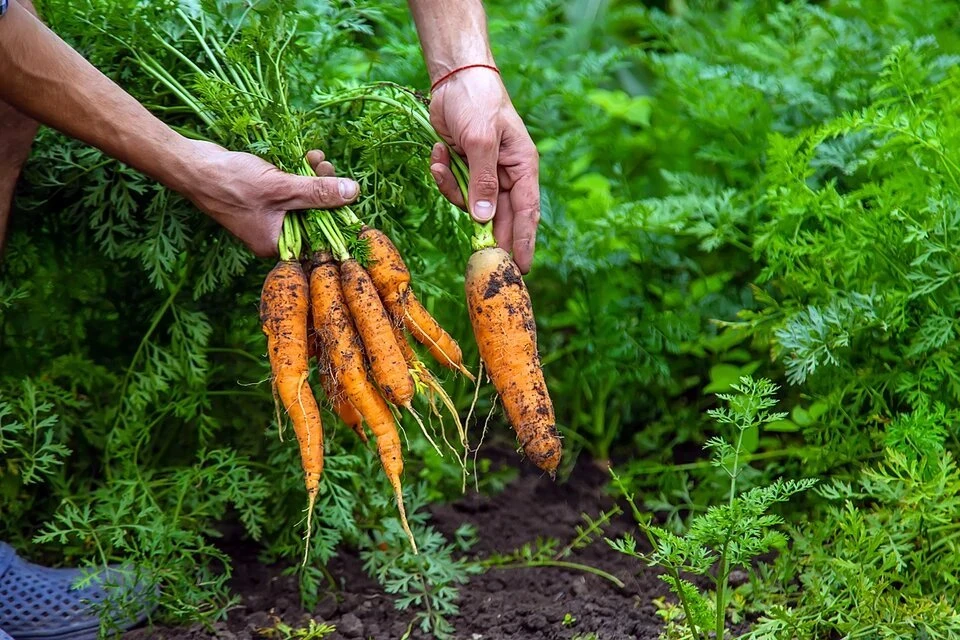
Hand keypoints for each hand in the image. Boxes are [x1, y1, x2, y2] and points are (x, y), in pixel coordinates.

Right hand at [178, 141, 355, 256]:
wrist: (191, 165)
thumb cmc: (231, 183)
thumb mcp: (282, 188)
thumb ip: (318, 192)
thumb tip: (353, 193)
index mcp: (275, 244)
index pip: (318, 237)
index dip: (336, 216)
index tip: (349, 195)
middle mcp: (272, 234)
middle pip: (312, 216)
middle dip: (325, 190)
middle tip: (330, 167)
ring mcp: (266, 216)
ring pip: (302, 199)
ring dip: (314, 178)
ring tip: (317, 158)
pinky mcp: (262, 198)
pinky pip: (289, 189)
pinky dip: (298, 174)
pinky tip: (306, 156)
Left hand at [428, 68, 540, 273]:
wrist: (454, 76)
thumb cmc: (477, 101)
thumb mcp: (480, 141)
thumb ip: (483, 181)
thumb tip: (483, 219)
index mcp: (522, 167)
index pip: (527, 212)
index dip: (524, 242)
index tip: (521, 269)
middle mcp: (507, 174)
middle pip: (499, 215)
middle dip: (484, 231)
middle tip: (477, 258)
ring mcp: (484, 172)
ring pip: (471, 203)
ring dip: (452, 189)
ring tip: (442, 160)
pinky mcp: (463, 167)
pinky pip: (453, 186)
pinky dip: (442, 174)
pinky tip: (437, 152)